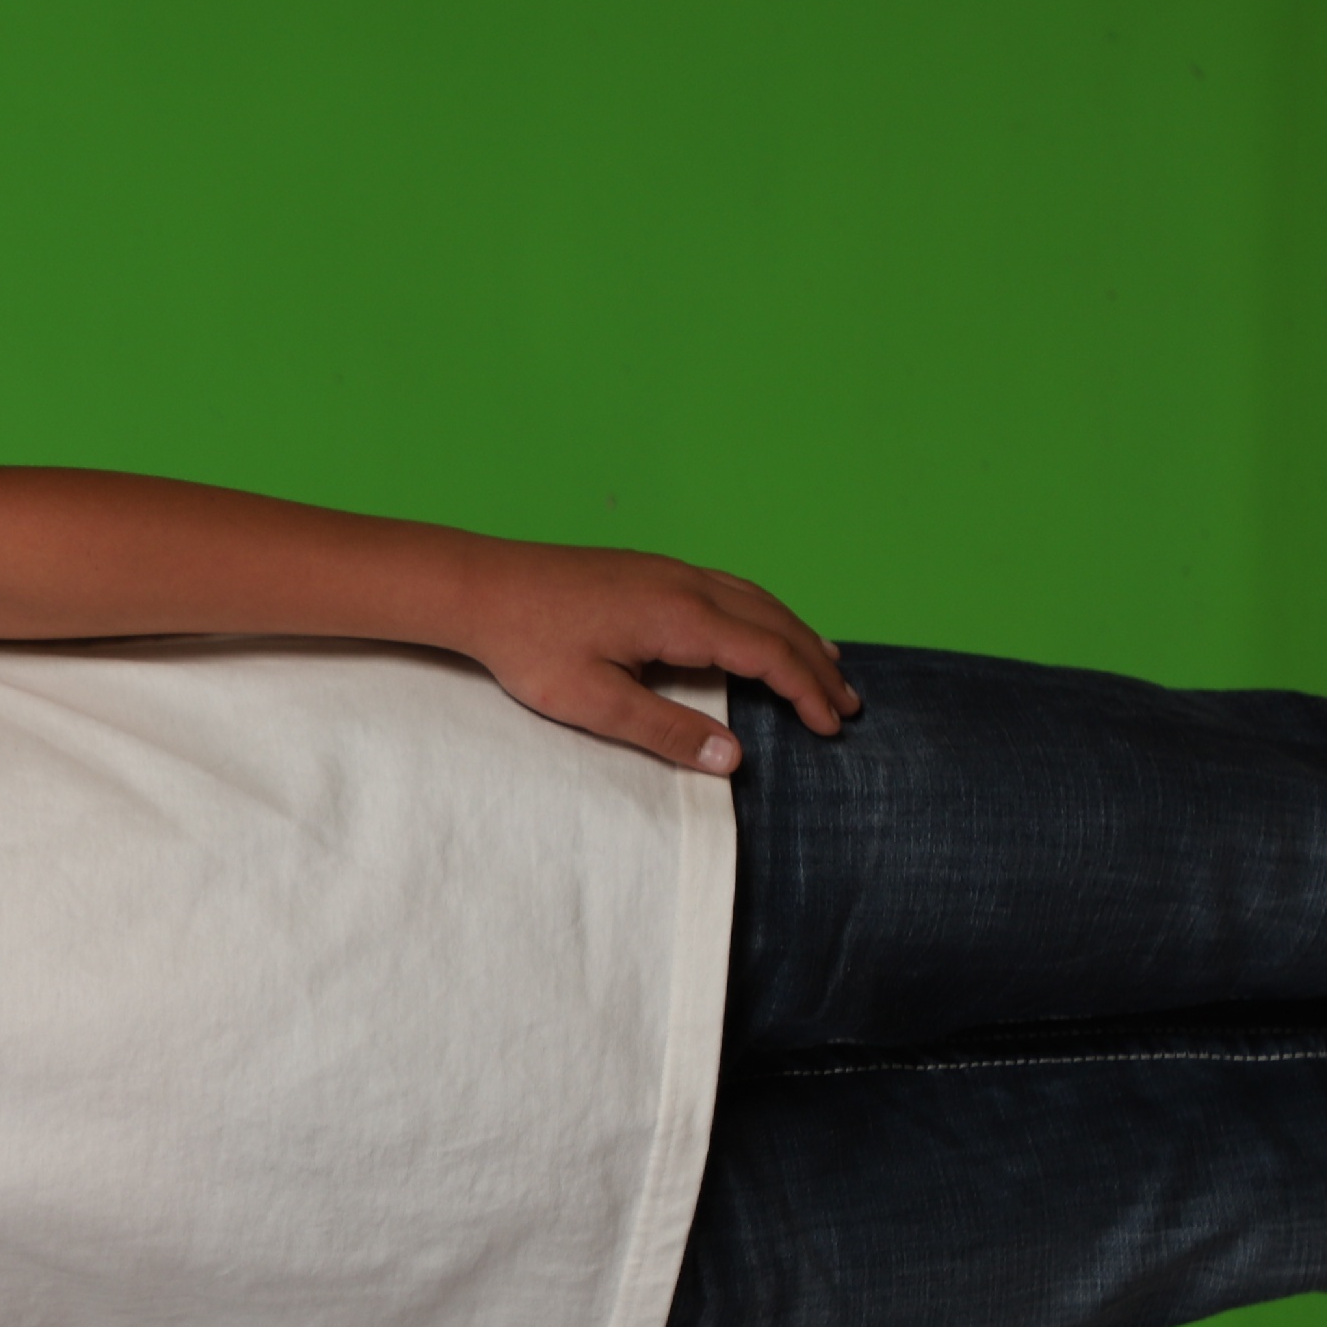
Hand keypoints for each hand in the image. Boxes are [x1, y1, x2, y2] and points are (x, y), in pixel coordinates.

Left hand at [448, 539, 856, 773]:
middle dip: (816, 665)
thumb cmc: (529, 644)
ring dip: (795, 634)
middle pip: (774, 623)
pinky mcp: (649, 569)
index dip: (806, 692)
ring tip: (826, 664)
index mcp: (682, 616)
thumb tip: (732, 758)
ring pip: (756, 599)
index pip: (768, 655)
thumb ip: (665, 730)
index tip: (832, 726)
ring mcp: (669, 570)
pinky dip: (763, 612)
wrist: (478, 586)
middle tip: (849, 704)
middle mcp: (686, 584)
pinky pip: (729, 587)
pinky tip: (760, 625)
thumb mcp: (594, 702)